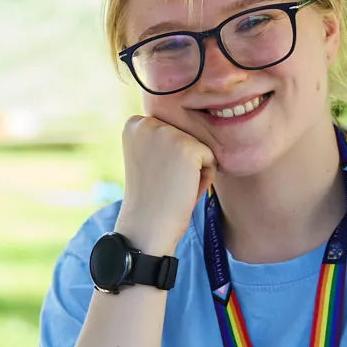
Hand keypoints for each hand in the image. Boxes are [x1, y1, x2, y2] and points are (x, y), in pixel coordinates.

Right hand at [113, 115, 215, 254]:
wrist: (146, 225)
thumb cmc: (150, 196)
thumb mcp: (146, 156)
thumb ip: (159, 137)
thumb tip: (193, 121)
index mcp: (135, 123)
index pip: (171, 130)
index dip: (167, 156)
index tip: (152, 173)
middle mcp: (148, 123)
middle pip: (186, 136)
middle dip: (181, 162)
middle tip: (162, 182)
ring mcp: (169, 134)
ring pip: (199, 147)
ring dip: (192, 170)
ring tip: (172, 186)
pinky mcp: (189, 147)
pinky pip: (210, 160)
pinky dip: (203, 178)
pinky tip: (183, 189)